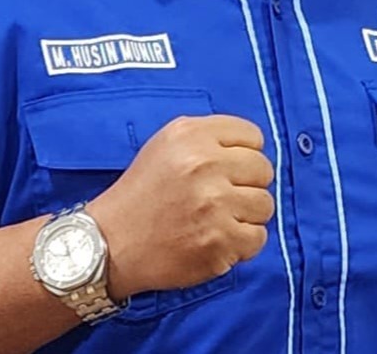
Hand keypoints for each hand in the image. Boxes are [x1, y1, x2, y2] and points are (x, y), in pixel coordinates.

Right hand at [86, 114, 274, 298]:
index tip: (231, 168)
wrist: (112, 242)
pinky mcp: (219, 241)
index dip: (245, 153)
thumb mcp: (167, 143)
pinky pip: (258, 238)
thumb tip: (251, 148)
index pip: (252, 135)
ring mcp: (214, 204)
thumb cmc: (142, 192)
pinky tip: (218, 238)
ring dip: (247, 215)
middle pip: (263, 169)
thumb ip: (208, 138)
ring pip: (265, 204)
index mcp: (191, 134)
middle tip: (225, 196)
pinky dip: (243, 243)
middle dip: (248, 183)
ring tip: (220, 218)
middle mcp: (204, 163)